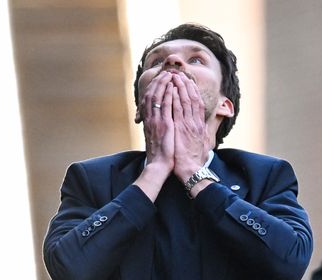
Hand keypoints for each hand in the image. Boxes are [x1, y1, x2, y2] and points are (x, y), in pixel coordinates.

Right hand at [134, 71, 175, 200]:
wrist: (160, 166)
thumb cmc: (161, 154)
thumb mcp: (158, 137)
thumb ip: (158, 126)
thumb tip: (161, 120)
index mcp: (149, 121)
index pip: (150, 99)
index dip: (155, 87)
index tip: (161, 79)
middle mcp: (151, 119)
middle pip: (153, 94)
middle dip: (159, 82)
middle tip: (166, 72)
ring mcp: (156, 121)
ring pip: (158, 97)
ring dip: (164, 84)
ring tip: (170, 75)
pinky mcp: (164, 125)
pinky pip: (166, 106)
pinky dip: (168, 95)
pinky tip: (172, 87)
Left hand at [170, 72, 209, 182]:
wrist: (192, 170)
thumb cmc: (194, 160)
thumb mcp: (202, 144)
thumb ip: (202, 134)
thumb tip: (203, 129)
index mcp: (200, 125)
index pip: (198, 103)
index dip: (193, 91)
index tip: (188, 82)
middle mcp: (196, 123)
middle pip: (192, 98)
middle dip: (186, 85)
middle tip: (180, 74)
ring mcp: (188, 124)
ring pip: (185, 101)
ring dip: (180, 87)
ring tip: (174, 77)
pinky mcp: (181, 128)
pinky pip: (177, 109)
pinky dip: (174, 98)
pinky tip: (170, 90)